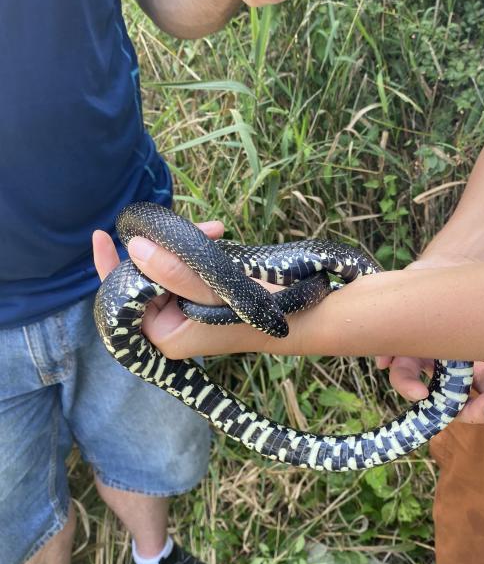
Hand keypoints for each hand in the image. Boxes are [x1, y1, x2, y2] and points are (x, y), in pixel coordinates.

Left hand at [92, 224, 278, 358]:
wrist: (301, 317)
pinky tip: (216, 236)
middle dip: (165, 249)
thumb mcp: (213, 288)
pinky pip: (183, 271)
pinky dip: (196, 253)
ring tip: (215, 229)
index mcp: (163, 334)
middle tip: (200, 229)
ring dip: (186, 246)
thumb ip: (172, 271)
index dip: (112, 267)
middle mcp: (168, 326)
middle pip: (146, 279)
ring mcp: (183, 312)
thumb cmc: (258, 309)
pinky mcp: (197, 300)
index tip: (102, 236)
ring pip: (166, 270)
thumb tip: (134, 247)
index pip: (125, 298)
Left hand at [377, 254, 483, 423]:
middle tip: (436, 400)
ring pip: (402, 376)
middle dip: (437, 408)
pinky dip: (385, 356)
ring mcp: (415, 349)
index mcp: (457, 375)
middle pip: (428, 398)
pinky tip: (386, 362)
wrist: (465, 265)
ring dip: (406, 385)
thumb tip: (481, 391)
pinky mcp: (400, 327)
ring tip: (419, 391)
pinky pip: (386, 346)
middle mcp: (433, 367)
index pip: (461, 406)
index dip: (475, 412)